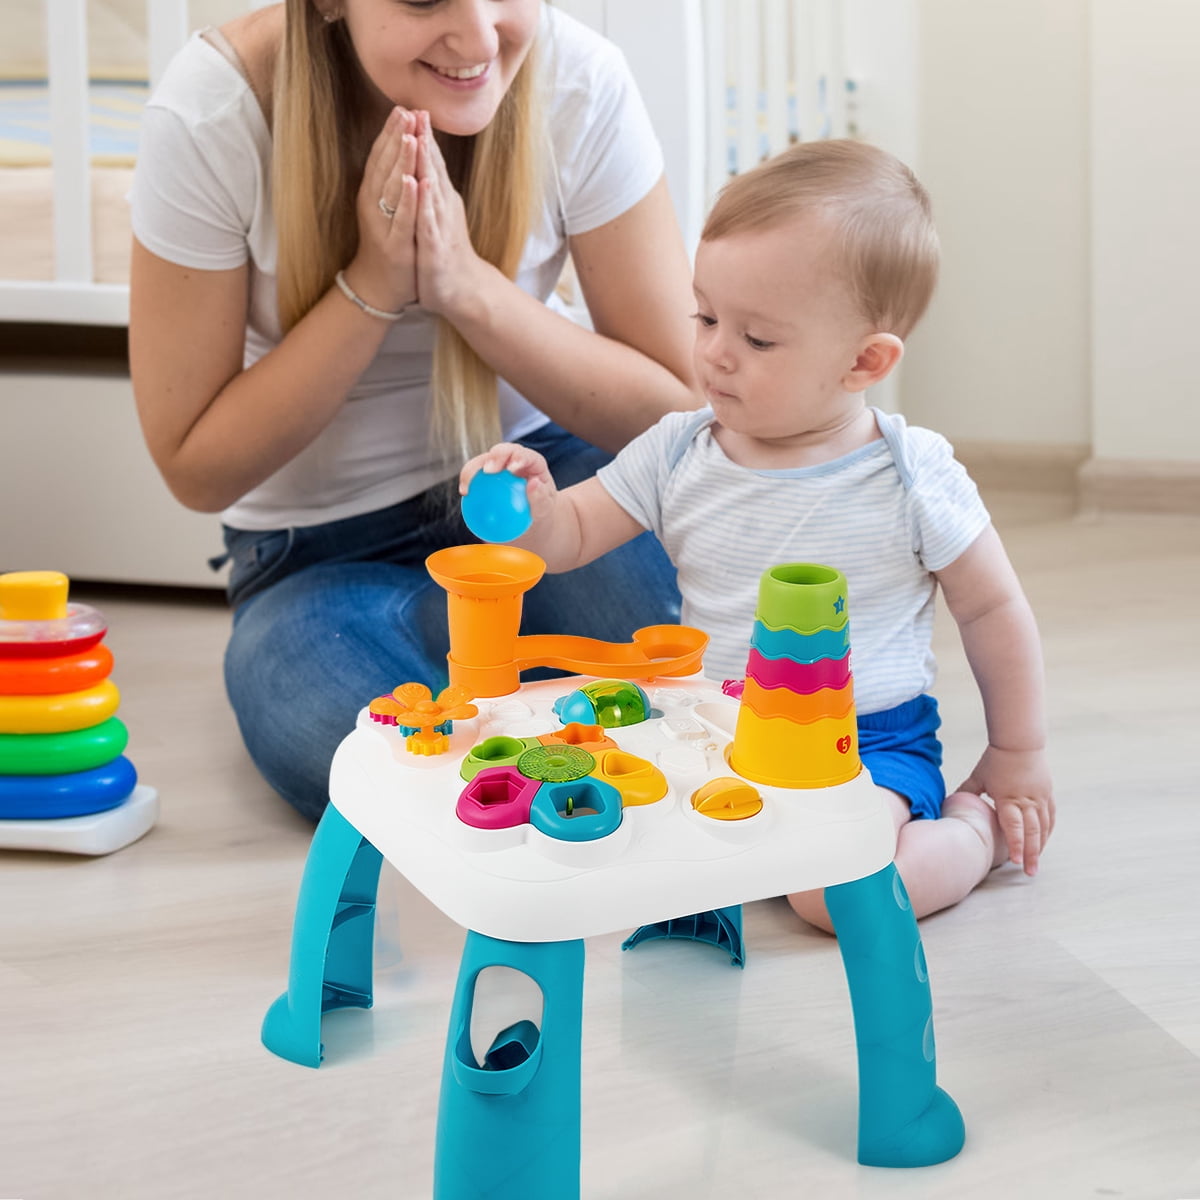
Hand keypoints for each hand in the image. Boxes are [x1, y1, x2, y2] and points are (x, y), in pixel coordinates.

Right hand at [344, 108, 419, 312]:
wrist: (381, 286)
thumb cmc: (388, 243)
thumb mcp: (388, 207)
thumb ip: (391, 178)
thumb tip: (400, 147)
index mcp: (373, 193)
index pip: (381, 156)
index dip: (390, 132)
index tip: (403, 107)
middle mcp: (374, 205)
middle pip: (384, 166)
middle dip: (395, 138)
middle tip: (405, 111)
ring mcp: (383, 226)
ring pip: (392, 188)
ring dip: (400, 162)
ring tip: (409, 137)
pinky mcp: (396, 246)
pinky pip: (402, 220)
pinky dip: (407, 201)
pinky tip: (412, 182)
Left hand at [414, 111, 488, 315]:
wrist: (462, 291)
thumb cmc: (448, 254)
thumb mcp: (440, 218)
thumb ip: (435, 193)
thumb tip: (428, 168)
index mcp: (441, 201)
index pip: (433, 164)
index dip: (425, 137)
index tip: (415, 108)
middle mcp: (444, 208)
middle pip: (434, 169)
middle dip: (426, 140)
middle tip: (419, 110)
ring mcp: (441, 226)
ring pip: (433, 189)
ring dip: (427, 163)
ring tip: (420, 136)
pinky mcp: (435, 246)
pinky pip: (429, 220)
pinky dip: (425, 202)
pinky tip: (422, 184)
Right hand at [460, 443, 557, 523]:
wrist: (530, 518)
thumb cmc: (541, 511)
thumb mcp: (545, 508)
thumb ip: (541, 497)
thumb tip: (534, 483)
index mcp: (532, 462)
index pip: (525, 454)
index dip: (517, 457)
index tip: (511, 469)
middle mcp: (514, 459)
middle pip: (502, 451)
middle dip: (494, 456)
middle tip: (488, 471)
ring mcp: (499, 466)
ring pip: (484, 460)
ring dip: (474, 468)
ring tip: (469, 485)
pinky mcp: (486, 476)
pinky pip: (475, 474)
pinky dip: (468, 480)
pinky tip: (465, 492)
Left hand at [958, 746, 1054, 875]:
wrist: (1018, 743)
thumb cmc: (995, 760)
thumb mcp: (978, 777)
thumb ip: (967, 792)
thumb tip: (951, 803)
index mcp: (1008, 798)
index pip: (1014, 826)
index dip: (1016, 844)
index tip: (1016, 861)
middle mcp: (1027, 800)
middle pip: (1032, 832)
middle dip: (1031, 854)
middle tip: (1029, 872)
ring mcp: (1040, 798)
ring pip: (1043, 827)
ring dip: (1040, 846)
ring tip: (1036, 863)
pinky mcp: (1047, 794)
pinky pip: (1050, 817)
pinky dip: (1047, 831)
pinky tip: (1043, 841)